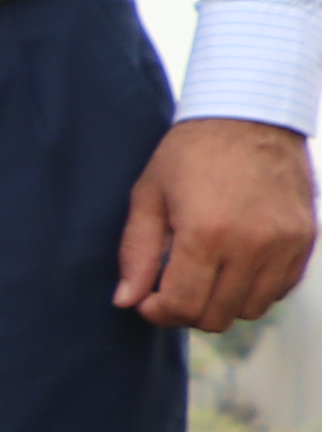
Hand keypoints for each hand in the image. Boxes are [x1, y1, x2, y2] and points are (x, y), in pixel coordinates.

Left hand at [118, 118, 314, 332]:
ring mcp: (285, 244)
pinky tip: (234, 265)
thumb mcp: (148, 196)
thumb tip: (126, 300)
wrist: (251, 116)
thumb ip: (136, 253)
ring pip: (251, 309)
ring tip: (204, 275)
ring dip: (222, 302)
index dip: (158, 312)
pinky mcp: (306, 238)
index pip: (183, 306)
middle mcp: (252, 245)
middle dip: (187, 310)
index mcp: (206, 235)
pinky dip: (255, 288)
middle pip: (216, 316)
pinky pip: (281, 289)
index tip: (148, 299)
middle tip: (173, 287)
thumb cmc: (191, 154)